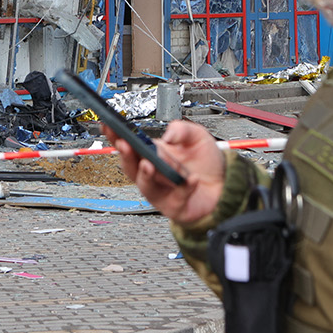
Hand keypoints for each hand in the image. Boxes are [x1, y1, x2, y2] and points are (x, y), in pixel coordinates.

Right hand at [103, 120, 225, 225]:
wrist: (224, 184)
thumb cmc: (205, 163)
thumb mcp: (196, 136)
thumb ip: (182, 129)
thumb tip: (168, 135)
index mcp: (152, 154)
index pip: (128, 145)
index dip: (116, 136)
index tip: (109, 126)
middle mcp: (152, 174)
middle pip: (130, 167)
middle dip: (125, 155)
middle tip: (124, 144)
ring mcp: (161, 192)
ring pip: (146, 186)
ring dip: (146, 175)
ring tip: (149, 164)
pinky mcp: (174, 207)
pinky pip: (176, 198)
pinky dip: (183, 188)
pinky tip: (191, 179)